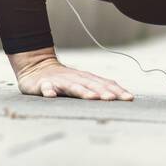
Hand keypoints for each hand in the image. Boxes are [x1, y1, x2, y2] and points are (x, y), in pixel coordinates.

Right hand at [9, 48, 133, 100]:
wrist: (36, 66)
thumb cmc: (64, 80)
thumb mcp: (82, 83)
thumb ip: (98, 89)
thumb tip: (121, 98)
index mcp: (87, 79)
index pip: (105, 84)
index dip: (117, 91)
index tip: (129, 98)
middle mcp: (75, 78)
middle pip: (92, 85)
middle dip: (103, 91)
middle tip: (113, 99)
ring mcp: (60, 81)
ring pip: (72, 86)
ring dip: (82, 91)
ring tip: (91, 98)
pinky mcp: (44, 84)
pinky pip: (46, 88)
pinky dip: (49, 91)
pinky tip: (51, 95)